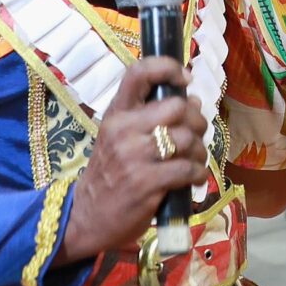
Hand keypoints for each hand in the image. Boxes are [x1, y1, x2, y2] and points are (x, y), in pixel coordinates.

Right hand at [58, 57, 207, 261]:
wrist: (85, 217)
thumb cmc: (109, 175)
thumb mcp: (120, 139)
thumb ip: (151, 119)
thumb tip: (194, 102)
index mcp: (116, 113)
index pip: (138, 73)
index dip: (167, 68)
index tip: (185, 79)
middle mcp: (123, 129)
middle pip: (177, 107)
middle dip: (196, 121)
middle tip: (194, 135)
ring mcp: (134, 156)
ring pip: (187, 138)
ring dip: (199, 151)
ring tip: (193, 161)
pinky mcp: (146, 183)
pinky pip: (188, 168)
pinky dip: (198, 173)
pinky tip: (193, 179)